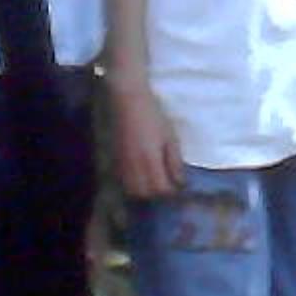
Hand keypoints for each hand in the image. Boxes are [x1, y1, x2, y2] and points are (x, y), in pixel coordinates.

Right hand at [110, 81, 181, 203]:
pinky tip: (142, 176)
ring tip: (155, 183)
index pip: (160, 189)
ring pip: (130, 189)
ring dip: (143, 191)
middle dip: (156, 195)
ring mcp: (121, 163)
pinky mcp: (115, 159)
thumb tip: (180, 182)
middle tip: (168, 186)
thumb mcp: (171, 138)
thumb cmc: (154, 116)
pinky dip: (133, 184)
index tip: (179, 187)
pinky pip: (122, 180)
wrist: (128, 101)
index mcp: (150, 161)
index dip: (171, 192)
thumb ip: (174, 162)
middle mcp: (133, 166)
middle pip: (143, 194)